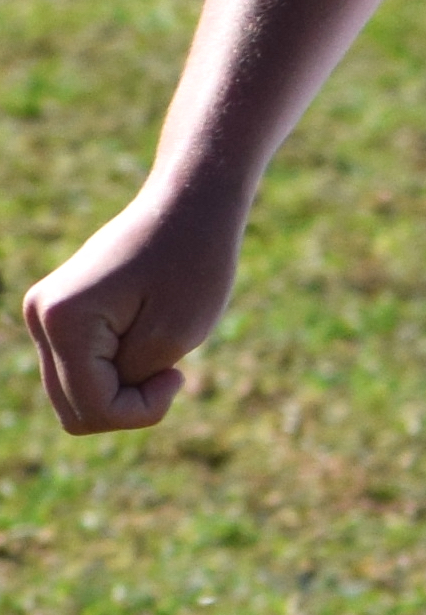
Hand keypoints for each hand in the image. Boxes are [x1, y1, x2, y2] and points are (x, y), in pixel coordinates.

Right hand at [23, 183, 246, 434]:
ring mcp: (44, 314)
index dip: (142, 410)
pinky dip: (117, 370)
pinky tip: (145, 340)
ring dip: (122, 387)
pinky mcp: (60, 313)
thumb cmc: (195, 262)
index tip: (179, 374)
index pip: (91, 409)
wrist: (190, 204)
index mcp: (63, 321)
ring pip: (75, 394)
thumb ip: (129, 382)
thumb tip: (96, 404)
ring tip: (159, 351)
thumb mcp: (173, 336)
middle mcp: (41, 317)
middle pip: (74, 410)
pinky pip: (81, 370)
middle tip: (171, 369)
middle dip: (128, 404)